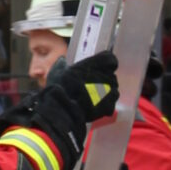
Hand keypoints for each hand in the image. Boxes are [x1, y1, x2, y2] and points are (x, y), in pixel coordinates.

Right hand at [25, 51, 120, 169]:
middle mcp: (105, 76)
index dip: (106, 64)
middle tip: (92, 86)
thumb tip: (62, 60)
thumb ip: (62, 65)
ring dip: (106, 92)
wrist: (63, 110)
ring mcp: (109, 91)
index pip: (110, 59)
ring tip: (94, 97)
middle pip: (111, 75)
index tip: (100, 68)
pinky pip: (111, 102)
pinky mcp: (109, 105)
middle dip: (104, 79)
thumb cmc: (59, 89)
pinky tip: (95, 106)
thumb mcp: (57, 72)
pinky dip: (106, 104)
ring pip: (113, 89)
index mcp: (94, 64)